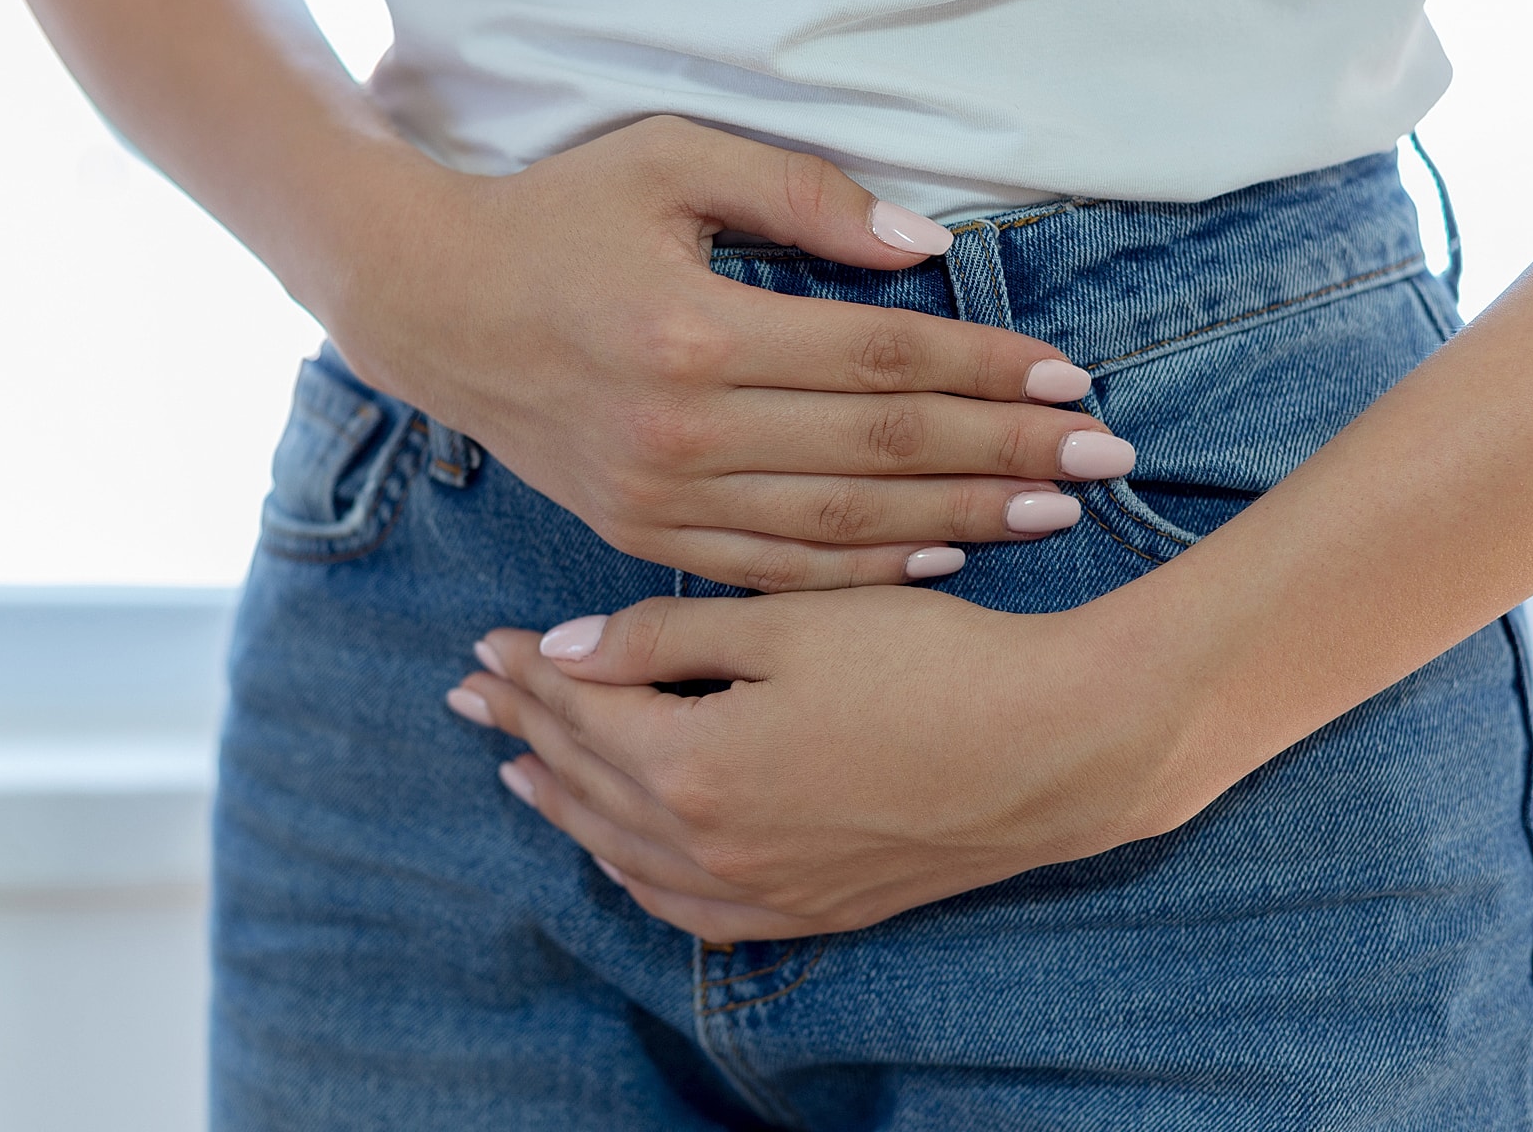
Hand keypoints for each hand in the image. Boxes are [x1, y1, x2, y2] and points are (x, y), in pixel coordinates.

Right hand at [325, 116, 1133, 591]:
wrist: (430, 308)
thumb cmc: (555, 218)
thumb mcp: (668, 163)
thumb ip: (800, 198)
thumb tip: (921, 246)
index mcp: (696, 333)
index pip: (882, 357)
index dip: (987, 367)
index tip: (1072, 378)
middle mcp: (682, 431)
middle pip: (881, 449)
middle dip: (1006, 453)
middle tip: (1105, 458)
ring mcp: (659, 497)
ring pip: (841, 524)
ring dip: (958, 520)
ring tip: (1052, 514)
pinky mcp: (639, 533)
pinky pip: (773, 569)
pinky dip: (863, 571)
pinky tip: (939, 561)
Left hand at [446, 587, 1223, 941]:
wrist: (1058, 747)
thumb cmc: (931, 663)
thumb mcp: (789, 622)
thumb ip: (663, 638)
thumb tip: (562, 649)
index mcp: (695, 766)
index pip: (579, 715)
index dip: (528, 674)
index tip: (487, 642)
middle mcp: (714, 845)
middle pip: (589, 784)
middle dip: (525, 733)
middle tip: (474, 696)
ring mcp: (765, 889)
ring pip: (626, 854)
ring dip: (566, 806)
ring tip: (520, 770)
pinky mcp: (814, 909)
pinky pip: (690, 908)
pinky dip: (636, 873)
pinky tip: (622, 851)